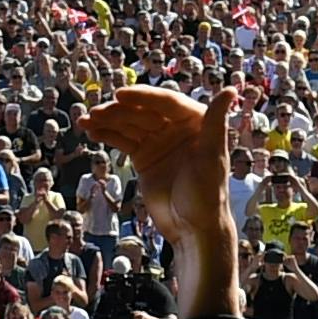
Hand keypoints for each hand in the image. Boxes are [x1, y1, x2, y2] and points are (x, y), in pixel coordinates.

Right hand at [78, 84, 239, 306]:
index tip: (120, 95)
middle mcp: (176, 127)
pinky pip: (123, 140)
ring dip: (107, 122)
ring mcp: (158, 141)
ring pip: (129, 125)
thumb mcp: (213, 157)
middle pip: (143, 112)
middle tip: (96, 113)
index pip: (166, 102)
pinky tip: (92, 132)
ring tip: (86, 122)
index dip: (143, 98)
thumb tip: (231, 89)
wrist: (193, 228)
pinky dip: (107, 135)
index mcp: (196, 121)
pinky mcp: (144, 157)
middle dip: (118, 111)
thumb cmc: (208, 194)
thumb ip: (217, 121)